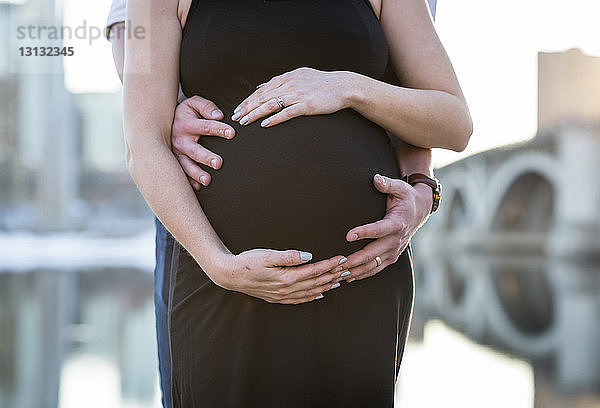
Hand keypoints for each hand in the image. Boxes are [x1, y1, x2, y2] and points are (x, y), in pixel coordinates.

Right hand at [171, 95, 235, 189]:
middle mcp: (180, 140)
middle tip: (218, 163)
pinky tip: (197, 187)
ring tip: (207, 180)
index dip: (218, 129)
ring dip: (196, 173)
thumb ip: (206, 106)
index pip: (205, 126)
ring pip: (185, 165)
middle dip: (206, 157)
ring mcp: (175, 153)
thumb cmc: (185, 113)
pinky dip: (188, 181)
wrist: (159, 121)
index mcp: (186, 123)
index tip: (232, 133)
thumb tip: (219, 115)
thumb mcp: (193, 103)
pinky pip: (180, 174)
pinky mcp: (173, 163)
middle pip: (194, 150)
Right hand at [214, 249, 348, 304]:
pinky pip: (299, 300)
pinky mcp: (277, 298)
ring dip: (326, 286)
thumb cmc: (248, 261)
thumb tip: (309, 256)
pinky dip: (312, 297)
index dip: (330, 264)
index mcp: (287, 277)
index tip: (342, 258)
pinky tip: (319, 294)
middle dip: (333, 275)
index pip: (314, 270)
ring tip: (339, 281)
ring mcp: (282, 296)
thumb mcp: (268, 254)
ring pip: (310, 292)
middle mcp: (287, 289)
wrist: (230, 275)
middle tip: (348, 270)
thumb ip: (290, 256)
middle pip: (316, 282)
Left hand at [230, 67, 351, 127]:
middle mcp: (290, 84)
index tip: (238, 109)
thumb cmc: (321, 83)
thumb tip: (262, 86)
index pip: (262, 90)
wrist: (343, 86)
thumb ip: (281, 81)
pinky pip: (287, 113)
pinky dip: (274, 119)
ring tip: (245, 122)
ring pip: (271, 104)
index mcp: (287, 77)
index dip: (248, 100)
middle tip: (236, 118)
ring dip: (255, 114)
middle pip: (263, 97)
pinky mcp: (307, 106)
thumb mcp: (299, 76)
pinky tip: (265, 125)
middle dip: (247, 108)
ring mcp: (298, 95)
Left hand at [339, 174, 432, 282]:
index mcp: (397, 223)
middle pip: (373, 253)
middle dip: (355, 260)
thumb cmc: (406, 197)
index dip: (363, 232)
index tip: (347, 235)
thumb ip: (387, 184)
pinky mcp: (392, 257)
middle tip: (338, 264)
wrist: (420, 211)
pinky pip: (377, 268)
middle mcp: (396, 240)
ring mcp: (395, 251)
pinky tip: (350, 277)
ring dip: (357, 270)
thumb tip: (376, 178)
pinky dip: (364, 274)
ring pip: (374, 265)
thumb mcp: (400, 187)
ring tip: (339, 274)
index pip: (378, 229)